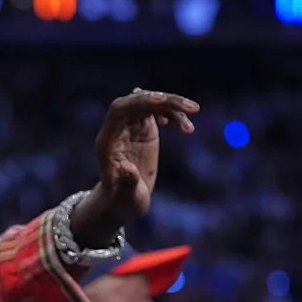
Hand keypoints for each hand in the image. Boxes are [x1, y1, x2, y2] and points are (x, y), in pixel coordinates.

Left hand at [70, 89, 199, 246]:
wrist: (123, 201)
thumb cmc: (121, 201)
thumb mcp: (125, 196)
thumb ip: (126, 182)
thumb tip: (126, 168)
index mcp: (107, 140)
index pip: (120, 109)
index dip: (139, 101)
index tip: (161, 100)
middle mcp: (118, 129)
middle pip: (138, 101)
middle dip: (164, 100)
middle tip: (191, 108)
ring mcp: (131, 127)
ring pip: (151, 103)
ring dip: (173, 105)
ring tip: (194, 113)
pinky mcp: (143, 129)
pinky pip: (159, 111)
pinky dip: (174, 114)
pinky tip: (186, 128)